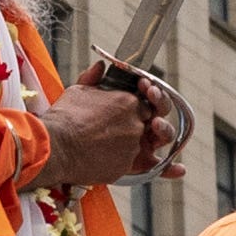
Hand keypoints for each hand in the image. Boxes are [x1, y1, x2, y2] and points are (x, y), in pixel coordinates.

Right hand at [33, 77, 168, 194]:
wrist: (56, 147)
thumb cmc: (64, 117)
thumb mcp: (78, 91)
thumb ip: (94, 79)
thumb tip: (101, 66)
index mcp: (127, 101)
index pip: (144, 102)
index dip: (143, 101)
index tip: (139, 101)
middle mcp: (136, 123)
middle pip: (152, 120)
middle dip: (151, 120)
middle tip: (146, 122)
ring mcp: (134, 145)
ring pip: (153, 142)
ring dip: (157, 139)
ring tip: (155, 137)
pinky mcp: (129, 165)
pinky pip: (153, 166)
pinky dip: (168, 169)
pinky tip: (179, 169)